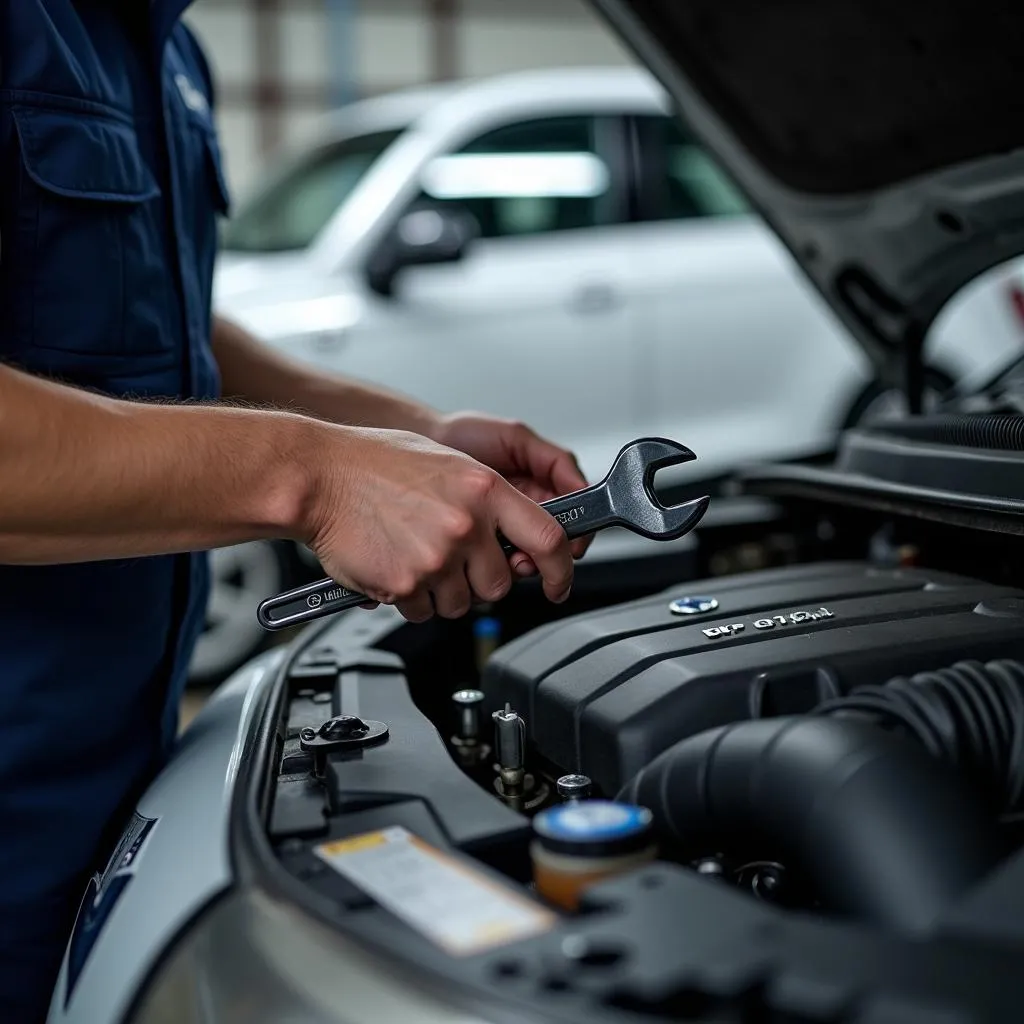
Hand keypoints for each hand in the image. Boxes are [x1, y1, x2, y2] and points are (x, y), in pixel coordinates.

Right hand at [304, 426, 574, 621]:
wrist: (318, 477)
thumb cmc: (374, 464)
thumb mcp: (448, 465)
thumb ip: (487, 500)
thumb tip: (516, 533)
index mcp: (485, 489)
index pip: (549, 539)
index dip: (562, 570)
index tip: (559, 583)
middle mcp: (466, 524)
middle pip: (500, 584)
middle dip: (481, 581)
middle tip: (454, 561)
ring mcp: (437, 557)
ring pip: (462, 603)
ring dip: (444, 592)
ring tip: (415, 555)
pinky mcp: (406, 584)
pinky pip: (424, 611)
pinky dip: (413, 599)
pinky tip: (395, 565)